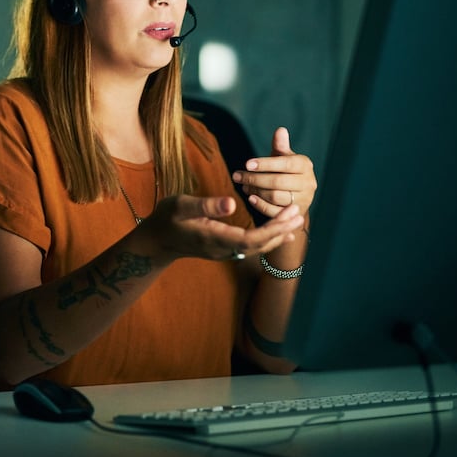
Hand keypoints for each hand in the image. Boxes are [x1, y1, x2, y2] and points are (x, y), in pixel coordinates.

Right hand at [140, 194, 304, 262]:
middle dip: (280, 230)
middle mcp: (222, 249)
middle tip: (300, 212)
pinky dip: (268, 239)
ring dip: (277, 235)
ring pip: (257, 248)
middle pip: (258, 245)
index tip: (289, 213)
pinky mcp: (224, 250)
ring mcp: (223, 252)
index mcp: (214, 237)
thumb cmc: (166, 219)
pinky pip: (251, 248)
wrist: (156, 241)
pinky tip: (281, 234)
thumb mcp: (181, 206)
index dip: (272, 228)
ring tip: (296, 220)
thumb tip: (233, 204)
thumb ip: (205, 205)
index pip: (250, 238)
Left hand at [232, 127, 316, 218]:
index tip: (246, 164)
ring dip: (256, 191)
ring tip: (243, 186)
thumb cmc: (286, 171)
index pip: (285, 164)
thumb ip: (280, 146)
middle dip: (254, 179)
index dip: (265, 164)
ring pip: (275, 196)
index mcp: (305, 165)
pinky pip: (275, 211)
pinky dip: (261, 205)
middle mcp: (308, 183)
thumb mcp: (284, 157)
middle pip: (278, 182)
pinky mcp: (295, 213)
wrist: (297, 196)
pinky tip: (250, 198)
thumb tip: (280, 129)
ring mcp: (304, 200)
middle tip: (237, 176)